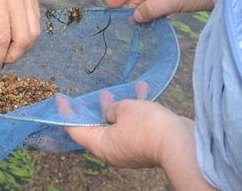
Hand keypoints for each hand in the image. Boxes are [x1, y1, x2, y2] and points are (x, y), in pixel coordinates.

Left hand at [0, 0, 40, 72]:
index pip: (2, 36)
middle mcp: (17, 3)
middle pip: (23, 39)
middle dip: (13, 56)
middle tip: (2, 62)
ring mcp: (28, 2)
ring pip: (34, 34)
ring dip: (24, 49)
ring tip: (10, 53)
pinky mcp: (34, 0)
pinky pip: (36, 24)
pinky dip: (30, 37)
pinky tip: (18, 39)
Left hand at [65, 93, 191, 168]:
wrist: (181, 143)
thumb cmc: (148, 127)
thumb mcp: (125, 109)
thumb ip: (113, 108)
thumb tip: (111, 112)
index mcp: (101, 145)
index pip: (75, 130)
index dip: (67, 113)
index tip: (61, 99)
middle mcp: (112, 151)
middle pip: (96, 129)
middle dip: (94, 109)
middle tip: (90, 93)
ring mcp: (129, 150)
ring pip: (117, 126)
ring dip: (117, 107)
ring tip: (117, 90)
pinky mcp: (145, 145)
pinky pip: (134, 126)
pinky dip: (136, 111)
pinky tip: (142, 91)